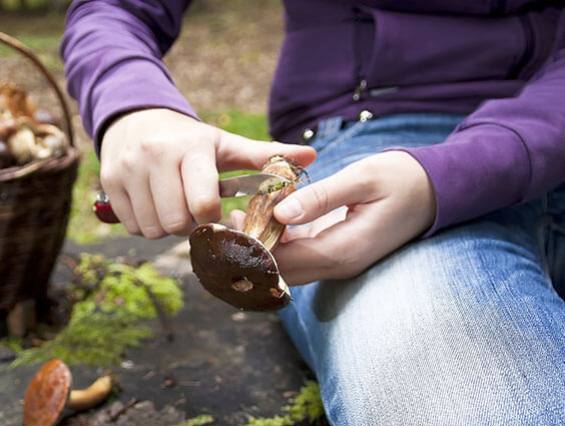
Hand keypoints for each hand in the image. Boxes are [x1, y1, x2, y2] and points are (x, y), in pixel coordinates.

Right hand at [100, 108, 316, 238]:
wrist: (135, 119)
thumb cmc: (190, 140)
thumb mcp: (225, 144)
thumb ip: (266, 156)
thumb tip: (311, 158)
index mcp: (191, 148)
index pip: (203, 202)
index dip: (213, 219)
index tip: (216, 214)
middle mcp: (155, 156)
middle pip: (176, 222)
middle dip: (189, 226)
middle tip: (194, 213)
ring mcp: (128, 169)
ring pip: (152, 228)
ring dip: (167, 227)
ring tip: (175, 207)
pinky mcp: (109, 181)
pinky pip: (131, 225)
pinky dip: (146, 225)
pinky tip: (155, 206)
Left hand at [231, 151, 435, 283]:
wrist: (436, 190)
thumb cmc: (401, 179)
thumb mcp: (361, 179)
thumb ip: (320, 198)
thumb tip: (280, 214)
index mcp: (343, 251)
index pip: (285, 262)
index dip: (253, 248)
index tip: (230, 225)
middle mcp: (338, 265)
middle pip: (281, 272)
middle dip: (250, 251)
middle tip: (225, 221)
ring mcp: (337, 261)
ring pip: (287, 267)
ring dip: (262, 248)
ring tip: (237, 216)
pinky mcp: (336, 252)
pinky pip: (299, 255)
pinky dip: (277, 242)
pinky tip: (262, 218)